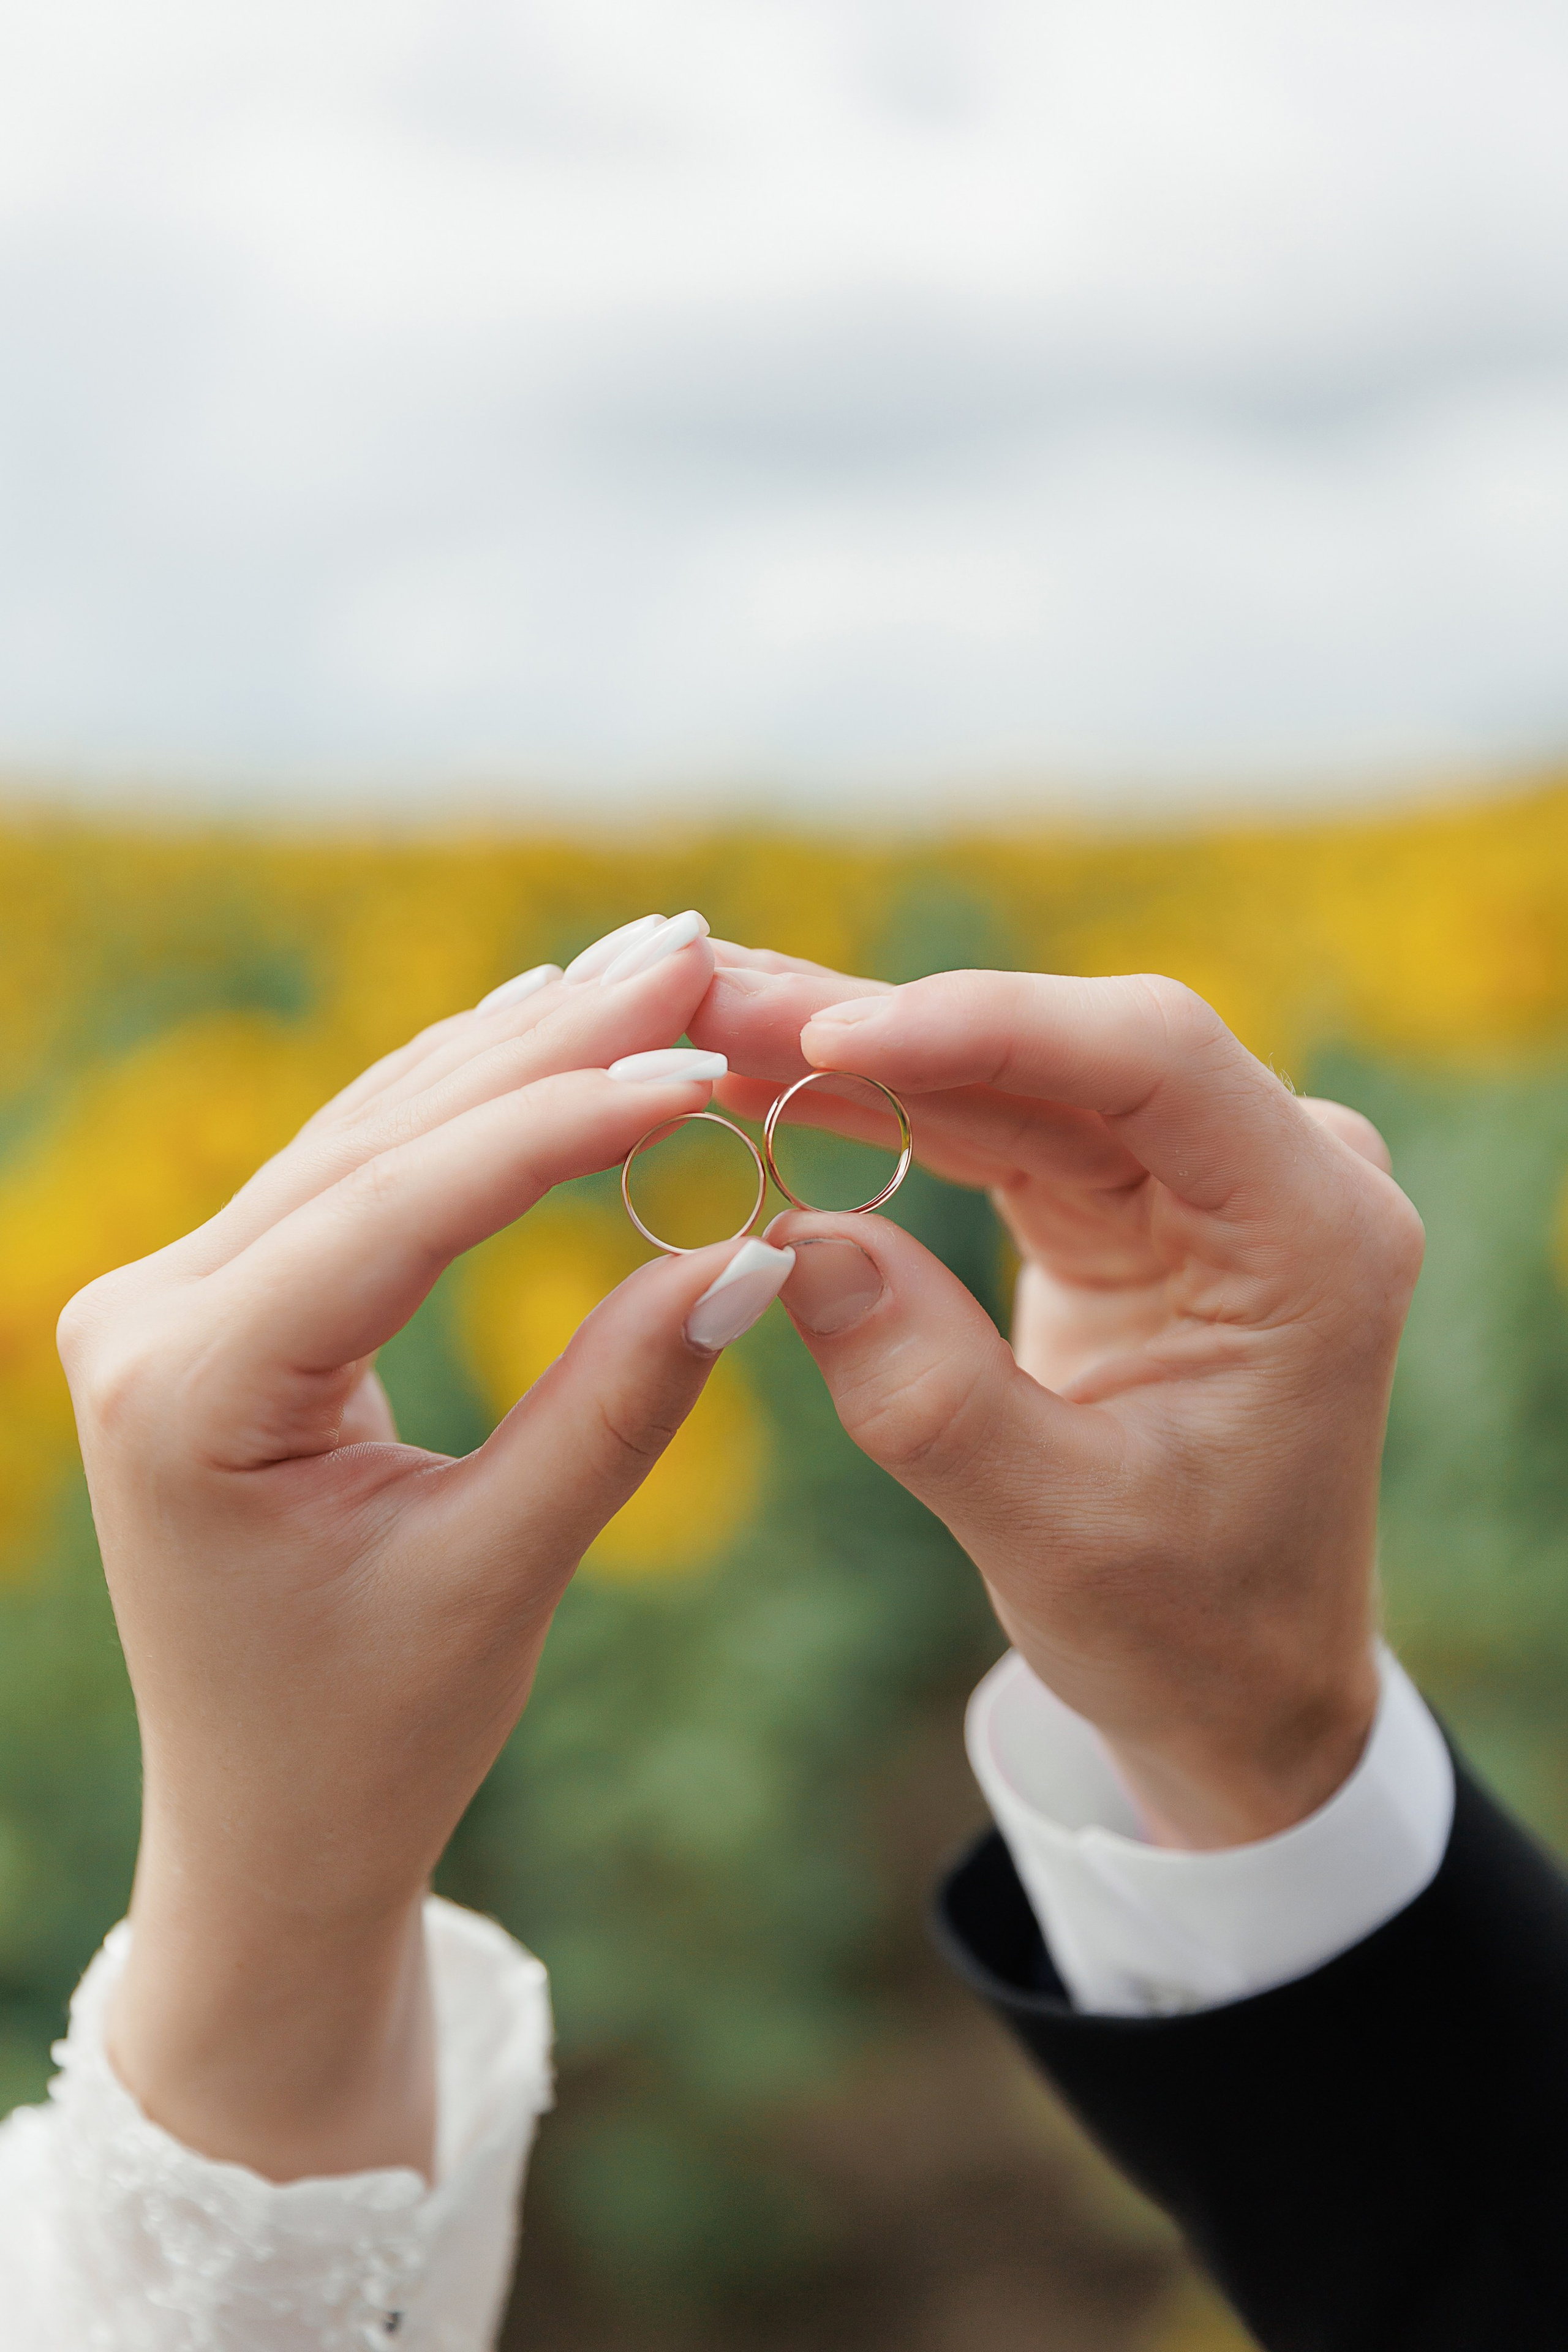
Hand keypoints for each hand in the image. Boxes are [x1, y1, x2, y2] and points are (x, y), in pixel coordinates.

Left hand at [58, 916, 793, 2179]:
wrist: (266, 1833)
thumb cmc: (372, 1739)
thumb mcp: (500, 1577)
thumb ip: (615, 1407)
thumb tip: (749, 1254)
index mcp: (185, 1393)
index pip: (397, 1210)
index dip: (559, 1126)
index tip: (700, 1061)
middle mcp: (146, 1319)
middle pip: (377, 1143)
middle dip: (544, 1048)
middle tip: (686, 946)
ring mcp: (166, 1305)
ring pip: (365, 1141)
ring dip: (509, 1058)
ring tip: (643, 967)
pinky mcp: (212, 1312)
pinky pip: (350, 1183)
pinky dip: (457, 1116)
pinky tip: (538, 1036)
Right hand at [693, 951, 1423, 1850]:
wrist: (1242, 1683)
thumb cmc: (1187, 1626)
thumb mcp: (1056, 1536)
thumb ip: (928, 1394)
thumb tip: (787, 1240)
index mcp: (1313, 1234)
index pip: (1152, 1062)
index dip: (982, 1025)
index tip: (823, 1038)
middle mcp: (1276, 1170)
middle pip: (1063, 1046)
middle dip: (882, 1022)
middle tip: (708, 994)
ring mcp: (1199, 1174)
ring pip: (1011, 1071)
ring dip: (858, 1049)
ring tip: (704, 1019)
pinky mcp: (1128, 1196)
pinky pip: (993, 1123)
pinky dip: (882, 1103)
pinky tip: (771, 1074)